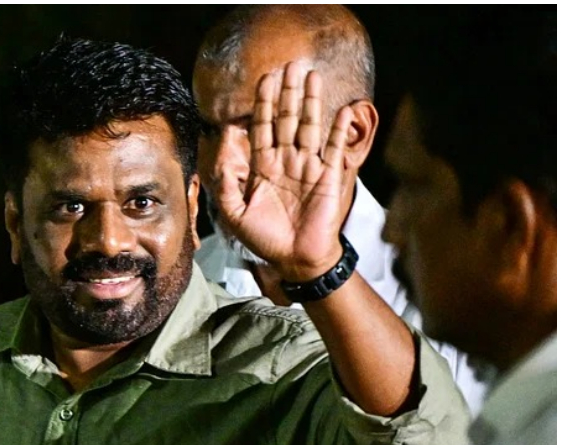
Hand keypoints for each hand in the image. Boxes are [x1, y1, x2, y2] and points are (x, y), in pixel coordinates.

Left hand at [215, 62, 355, 280]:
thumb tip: (221, 151)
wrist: (295, 260)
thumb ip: (226, 183)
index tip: (265, 79)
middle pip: (286, 120)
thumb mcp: (234, 213)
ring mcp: (309, 168)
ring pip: (309, 127)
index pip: (262, 128)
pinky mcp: (329, 178)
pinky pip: (336, 149)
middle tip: (290, 65)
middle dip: (287, 93)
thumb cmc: (264, 240)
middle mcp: (287, 162)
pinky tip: (343, 109)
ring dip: (311, 101)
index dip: (263, 104)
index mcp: (264, 168)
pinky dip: (339, 130)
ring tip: (311, 76)